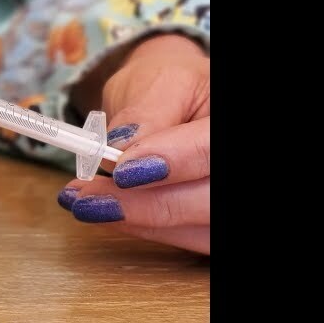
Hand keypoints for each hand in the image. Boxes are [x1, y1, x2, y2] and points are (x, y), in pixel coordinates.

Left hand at [60, 34, 208, 254]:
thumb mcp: (157, 84)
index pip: (212, 149)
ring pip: (197, 229)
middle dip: (146, 204)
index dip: (172, 162)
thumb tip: (120, 150)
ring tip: (85, 203)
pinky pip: (186, 238)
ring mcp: (225, 201)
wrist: (177, 99)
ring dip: (139, 222)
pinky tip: (107, 212)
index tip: (122, 169)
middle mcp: (237, 168)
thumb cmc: (171, 86)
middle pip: (208, 201)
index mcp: (230, 121)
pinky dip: (145, 228)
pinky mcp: (209, 221)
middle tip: (86, 196)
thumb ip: (143, 116)